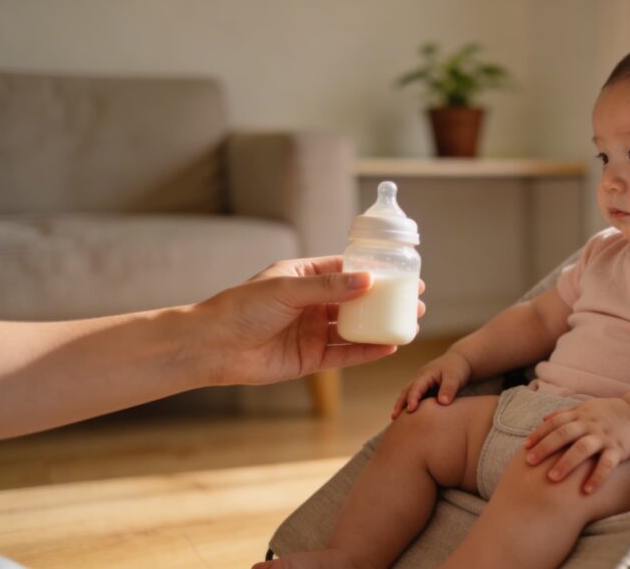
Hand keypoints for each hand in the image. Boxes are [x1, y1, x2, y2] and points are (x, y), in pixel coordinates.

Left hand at [194, 256, 424, 386]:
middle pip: (357, 301)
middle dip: (386, 301)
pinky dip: (367, 352)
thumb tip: (368, 280)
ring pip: (355, 328)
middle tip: (415, 300)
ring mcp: (312, 331)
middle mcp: (311, 303)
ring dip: (382, 326)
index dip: (375, 271)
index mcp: (304, 277)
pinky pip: (345, 355)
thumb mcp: (287, 288)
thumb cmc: (242, 308)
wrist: (213, 347)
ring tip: (409, 322)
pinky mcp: (311, 358)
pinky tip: (389, 347)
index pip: (346, 270)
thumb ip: (328, 287)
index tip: (403, 272)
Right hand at [391, 350, 471, 418]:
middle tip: (394, 417)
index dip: (412, 398)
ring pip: (408, 395)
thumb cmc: (457, 369)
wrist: (459, 361)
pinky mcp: (425, 391)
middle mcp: (420, 379)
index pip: (416, 387)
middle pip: (406, 391)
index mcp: (426, 375)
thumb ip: (449, 389)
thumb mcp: (455, 377)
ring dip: (401, 405)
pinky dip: (408, 406)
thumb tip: (442, 403)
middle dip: (400, 403)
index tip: (411, 409)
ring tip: (395, 419)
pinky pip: (414, 398)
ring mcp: (421, 385)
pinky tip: (407, 419)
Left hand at [523, 397, 629, 493]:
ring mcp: (604, 437)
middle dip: (546, 448)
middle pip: (564, 434)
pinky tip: (586, 491)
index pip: (555, 422)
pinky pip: (607, 464)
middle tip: (530, 462)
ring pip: (583, 448)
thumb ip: (564, 413)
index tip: (525, 447)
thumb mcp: (586, 408)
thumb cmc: (607, 413)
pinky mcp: (618, 449)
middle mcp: (590, 425)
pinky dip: (597, 477)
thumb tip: (542, 418)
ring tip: (552, 478)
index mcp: (580, 415)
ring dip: (566, 463)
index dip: (540, 433)